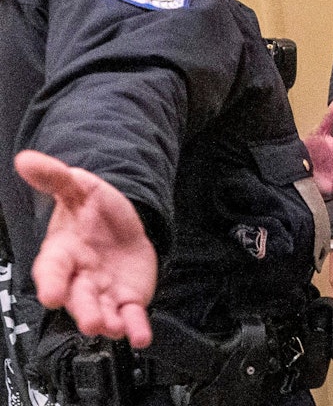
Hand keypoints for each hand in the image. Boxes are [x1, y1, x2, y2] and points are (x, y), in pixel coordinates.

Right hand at [14, 150, 156, 347]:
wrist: (123, 222)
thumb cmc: (93, 211)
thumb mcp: (79, 187)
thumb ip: (55, 177)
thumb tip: (26, 159)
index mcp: (62, 253)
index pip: (52, 270)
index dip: (52, 282)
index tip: (51, 295)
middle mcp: (80, 278)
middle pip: (78, 298)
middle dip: (84, 311)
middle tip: (91, 322)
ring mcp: (104, 292)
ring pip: (102, 311)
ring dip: (108, 323)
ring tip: (113, 328)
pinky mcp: (128, 299)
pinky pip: (131, 316)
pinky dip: (135, 328)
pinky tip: (141, 337)